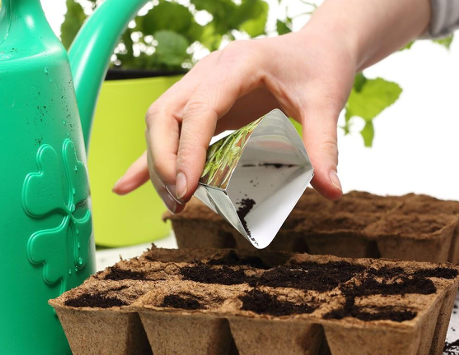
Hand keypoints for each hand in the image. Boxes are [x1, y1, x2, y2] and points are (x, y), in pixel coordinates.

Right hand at [112, 28, 357, 212]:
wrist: (317, 47)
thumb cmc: (320, 68)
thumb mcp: (326, 103)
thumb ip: (323, 146)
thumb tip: (331, 192)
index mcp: (237, 64)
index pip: (199, 108)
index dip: (187, 149)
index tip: (186, 188)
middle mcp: (210, 71)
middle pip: (164, 113)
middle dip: (162, 159)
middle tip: (179, 199)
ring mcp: (200, 85)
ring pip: (159, 122)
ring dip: (158, 163)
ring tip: (173, 203)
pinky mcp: (201, 102)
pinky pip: (169, 130)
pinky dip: (148, 158)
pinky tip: (127, 185)